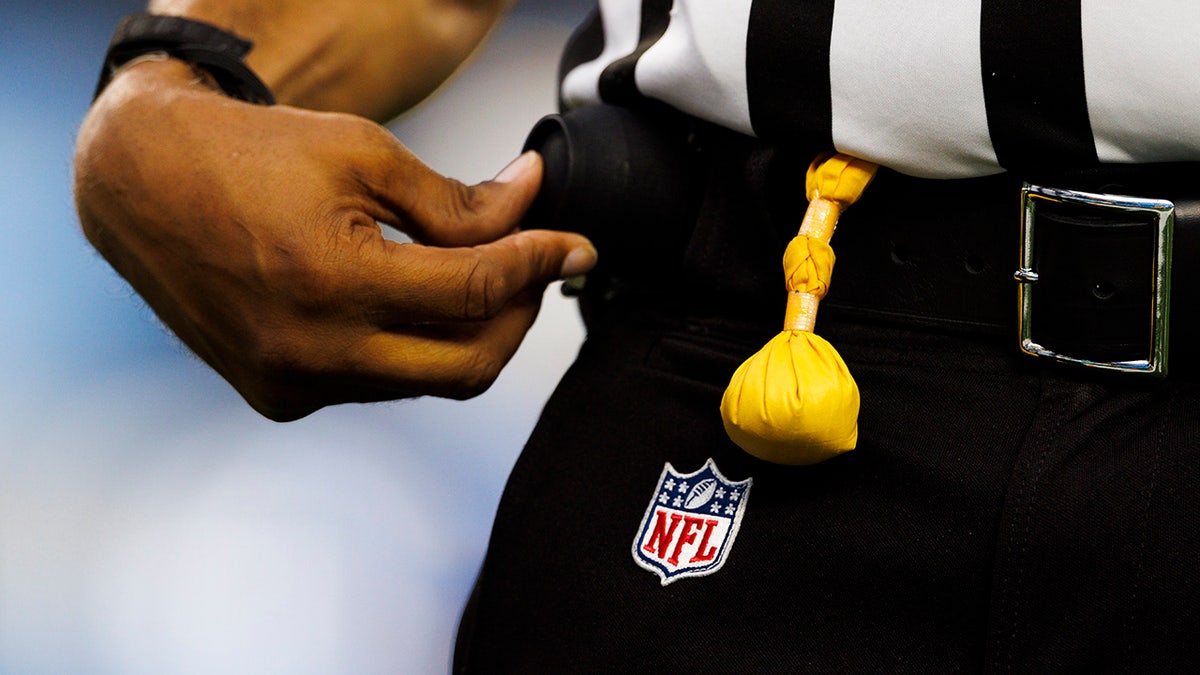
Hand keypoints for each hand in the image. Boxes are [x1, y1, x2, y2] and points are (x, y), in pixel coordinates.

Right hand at [74, 59, 595, 420]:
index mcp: (331, 280)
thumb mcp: (364, 155)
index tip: (576, 246)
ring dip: (465, 335)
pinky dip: (410, 349)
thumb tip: (532, 201)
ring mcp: (291, 384)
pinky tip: (407, 303)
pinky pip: (377, 386)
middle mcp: (310, 351)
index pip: (474, 291)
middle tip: (533, 269)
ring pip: (425, 381)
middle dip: (517, 316)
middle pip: (468, 364)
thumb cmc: (249, 154)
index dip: (539, 263)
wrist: (144, 184)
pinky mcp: (278, 397)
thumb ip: (458, 199)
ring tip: (470, 276)